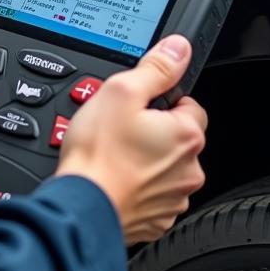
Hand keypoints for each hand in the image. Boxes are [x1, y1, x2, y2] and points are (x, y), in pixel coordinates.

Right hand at [54, 35, 206, 244]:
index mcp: (186, 136)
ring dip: (147, 161)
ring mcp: (173, 199)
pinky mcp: (156, 221)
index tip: (139, 108)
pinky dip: (138, 187)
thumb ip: (155, 68)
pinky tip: (116, 179)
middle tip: (121, 130)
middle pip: (178, 137)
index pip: (189, 105)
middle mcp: (189, 170)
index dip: (162, 101)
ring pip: (166, 168)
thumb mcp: (121, 91)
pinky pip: (153, 195)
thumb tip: (178, 49)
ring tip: (115, 156)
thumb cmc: (98, 154)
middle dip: (154, 131)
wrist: (80, 208)